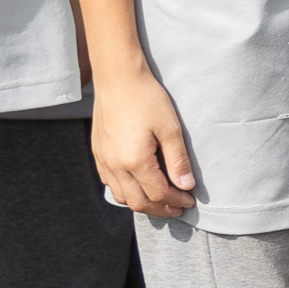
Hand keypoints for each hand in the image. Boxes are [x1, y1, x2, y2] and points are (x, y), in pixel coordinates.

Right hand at [92, 70, 199, 216]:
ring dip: (142, 203)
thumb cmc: (147, 98)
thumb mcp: (170, 128)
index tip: (190, 200)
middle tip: (178, 208)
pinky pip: (109, 183)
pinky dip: (126, 191)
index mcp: (134, 161)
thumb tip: (186, 186)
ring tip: (161, 199)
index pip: (158, 194)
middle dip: (160, 209)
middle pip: (138, 202)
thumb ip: (178, 160)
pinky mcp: (98, 153)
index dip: (176, 201)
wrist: (118, 78)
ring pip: (121, 196)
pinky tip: (139, 184)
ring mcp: (103, 160)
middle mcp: (115, 165)